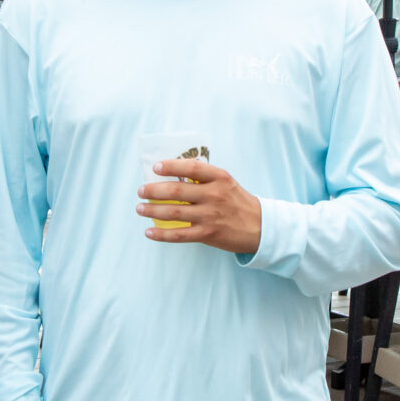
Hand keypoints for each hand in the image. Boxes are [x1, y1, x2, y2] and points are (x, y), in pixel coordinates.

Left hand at [136, 158, 261, 253]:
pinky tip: (148, 232)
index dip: (172, 166)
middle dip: (154, 190)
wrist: (260, 226)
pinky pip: (179, 235)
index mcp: (219, 177)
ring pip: (174, 212)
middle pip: (177, 190)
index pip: (192, 167)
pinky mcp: (208, 234)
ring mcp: (210, 215)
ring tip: (140, 208)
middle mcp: (214, 195)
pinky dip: (161, 234)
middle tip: (140, 191)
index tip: (155, 167)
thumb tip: (169, 175)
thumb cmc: (235, 201)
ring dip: (152, 210)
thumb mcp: (225, 183)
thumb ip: (202, 178)